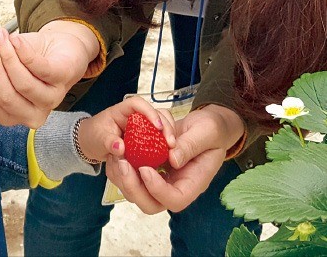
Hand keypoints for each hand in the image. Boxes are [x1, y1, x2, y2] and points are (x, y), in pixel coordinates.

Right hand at [0, 21, 98, 127]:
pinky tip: (17, 39)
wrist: (60, 47)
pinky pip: (41, 69)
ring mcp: (49, 100)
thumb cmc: (29, 57)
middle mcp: (29, 113)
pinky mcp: (64, 80)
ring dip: (7, 57)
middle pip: (4, 96)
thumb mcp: (4, 60)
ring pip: (23, 84)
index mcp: (8, 113)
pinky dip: (25, 53)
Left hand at [77, 96, 175, 162]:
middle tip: (171, 142)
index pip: (137, 103)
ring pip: (160, 123)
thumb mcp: (98, 140)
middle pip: (154, 112)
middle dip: (165, 125)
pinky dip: (164, 143)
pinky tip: (169, 154)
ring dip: (168, 134)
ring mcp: (141, 126)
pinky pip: (158, 137)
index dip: (149, 112)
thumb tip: (120, 147)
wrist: (90, 144)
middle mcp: (134, 116)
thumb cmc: (93, 136)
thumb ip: (108, 142)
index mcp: (122, 110)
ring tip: (172, 149)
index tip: (157, 126)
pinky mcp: (145, 137)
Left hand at [105, 105, 243, 213]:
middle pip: (152, 203)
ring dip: (125, 179)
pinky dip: (125, 167)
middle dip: (134, 189)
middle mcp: (177, 185)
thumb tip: (173, 160)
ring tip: (118, 157)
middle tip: (124, 164)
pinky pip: (136, 176)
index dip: (157, 190)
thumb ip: (191, 145)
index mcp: (194, 182)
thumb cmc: (211, 129)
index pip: (175, 199)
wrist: (207, 124)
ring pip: (140, 192)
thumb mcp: (207, 132)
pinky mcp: (154, 167)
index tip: (145, 169)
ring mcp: (164, 178)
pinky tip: (119, 151)